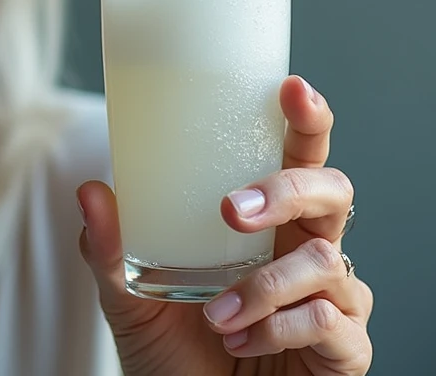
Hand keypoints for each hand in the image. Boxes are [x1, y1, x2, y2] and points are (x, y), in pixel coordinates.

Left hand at [78, 75, 372, 375]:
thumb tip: (91, 192)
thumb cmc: (172, 354)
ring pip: (327, 261)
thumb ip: (110, 249)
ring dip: (263, 285)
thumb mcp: (128, 299)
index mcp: (267, 223)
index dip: (305, 119)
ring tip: (215, 315)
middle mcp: (306, 250)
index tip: (289, 87)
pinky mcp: (344, 350)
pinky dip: (278, 328)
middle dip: (289, 188)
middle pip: (334, 192)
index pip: (298, 157)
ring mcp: (333, 299)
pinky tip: (240, 341)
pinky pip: (329, 322)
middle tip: (233, 209)